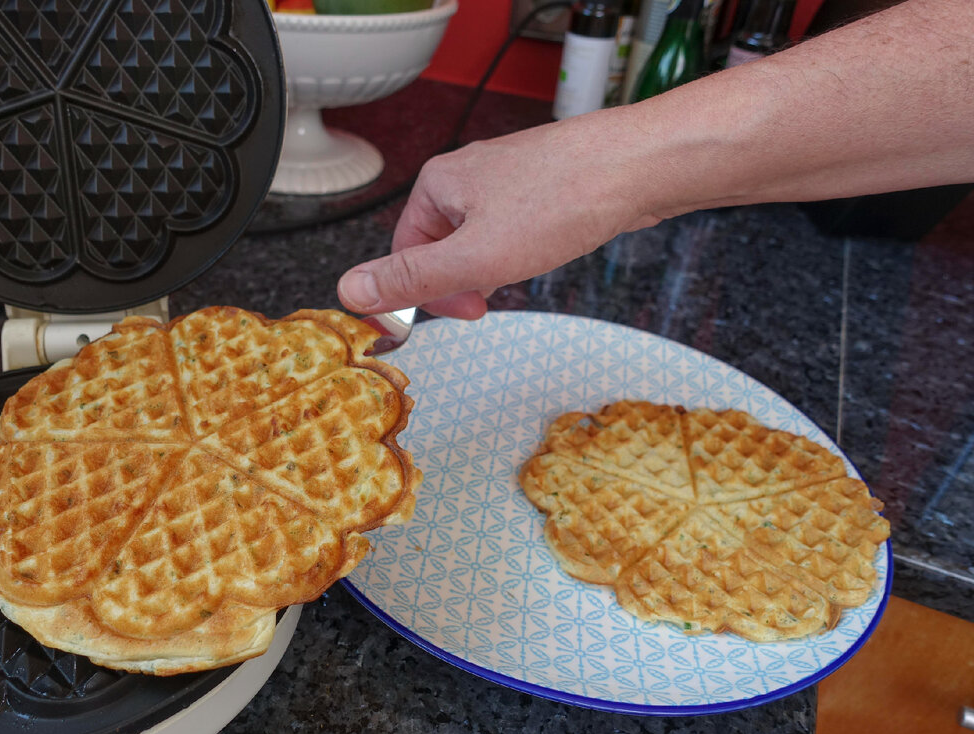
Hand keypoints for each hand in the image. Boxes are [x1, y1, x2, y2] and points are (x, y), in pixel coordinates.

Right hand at [337, 111, 661, 318]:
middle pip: (443, 245)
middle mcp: (468, 174)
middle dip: (468, 277)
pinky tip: (551, 247)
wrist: (639, 167)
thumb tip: (349, 291)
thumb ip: (411, 277)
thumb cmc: (564, 200)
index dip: (430, 292)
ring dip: (498, 264)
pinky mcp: (542, 183)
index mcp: (439, 183)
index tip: (466, 311)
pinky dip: (527, 247)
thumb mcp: (475, 256)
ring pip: (482, 238)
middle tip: (498, 292)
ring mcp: (507, 176)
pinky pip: (516, 226)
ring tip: (531, 263)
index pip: (406, 251)